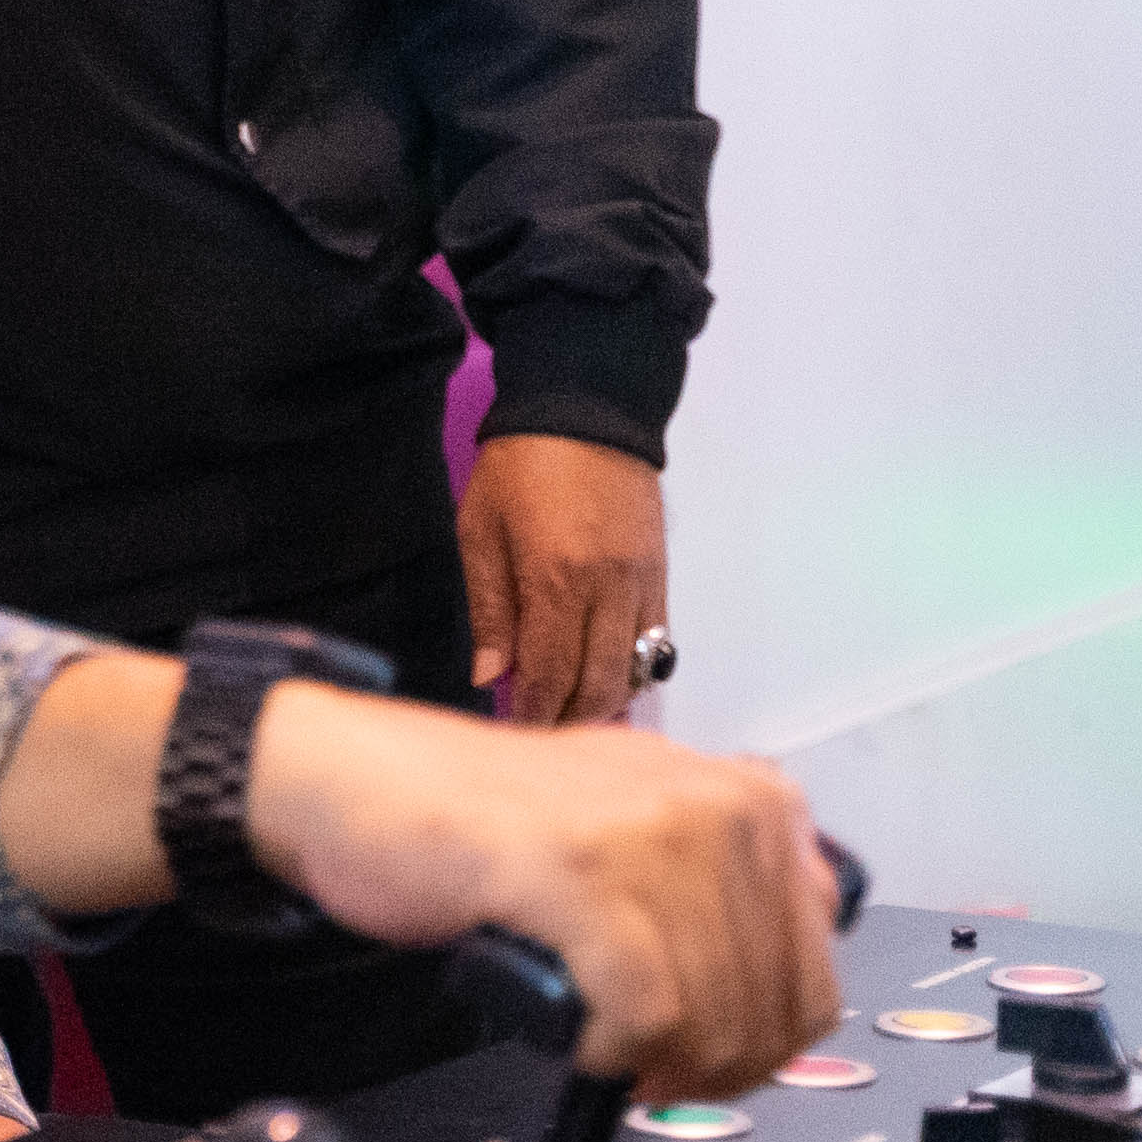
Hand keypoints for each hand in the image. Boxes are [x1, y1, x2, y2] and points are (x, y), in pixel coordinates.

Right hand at [247, 684, 832, 1099]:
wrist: (360, 784)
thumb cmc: (485, 819)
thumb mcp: (639, 836)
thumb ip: (721, 897)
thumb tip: (781, 992)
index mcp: (751, 800)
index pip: (815, 979)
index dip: (759, 1051)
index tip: (706, 1064)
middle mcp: (718, 806)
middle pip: (769, 1014)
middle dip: (707, 1070)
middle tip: (646, 1071)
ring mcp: (652, 834)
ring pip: (711, 1020)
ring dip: (653, 1062)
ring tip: (600, 1040)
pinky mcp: (581, 870)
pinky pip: (642, 1012)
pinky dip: (607, 1046)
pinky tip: (573, 1026)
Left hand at [462, 432, 667, 728]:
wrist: (586, 408)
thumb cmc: (519, 465)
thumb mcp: (480, 530)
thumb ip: (489, 609)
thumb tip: (491, 677)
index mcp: (555, 580)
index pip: (551, 674)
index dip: (535, 714)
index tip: (518, 732)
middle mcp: (607, 589)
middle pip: (599, 684)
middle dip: (570, 717)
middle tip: (544, 730)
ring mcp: (642, 583)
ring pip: (635, 670)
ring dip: (606, 701)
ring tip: (574, 712)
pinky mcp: (661, 572)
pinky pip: (658, 641)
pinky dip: (636, 669)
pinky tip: (610, 678)